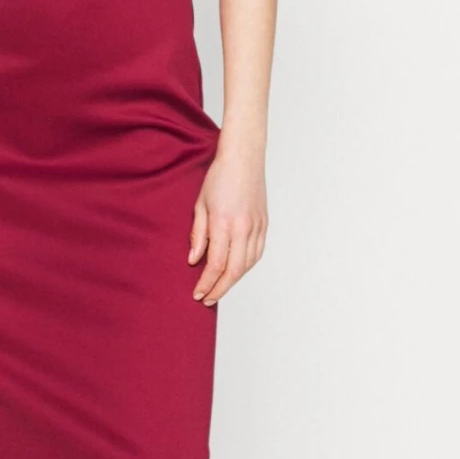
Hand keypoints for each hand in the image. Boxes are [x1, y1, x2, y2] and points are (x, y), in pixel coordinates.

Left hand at [187, 145, 267, 304]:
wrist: (244, 159)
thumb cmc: (219, 177)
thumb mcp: (200, 204)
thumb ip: (198, 234)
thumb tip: (194, 260)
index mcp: (224, 223)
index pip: (216, 263)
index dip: (207, 283)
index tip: (198, 294)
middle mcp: (243, 228)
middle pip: (234, 270)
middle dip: (220, 288)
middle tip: (208, 299)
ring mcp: (257, 227)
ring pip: (247, 264)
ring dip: (233, 280)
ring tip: (219, 287)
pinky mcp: (264, 225)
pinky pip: (257, 253)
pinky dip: (246, 266)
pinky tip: (236, 271)